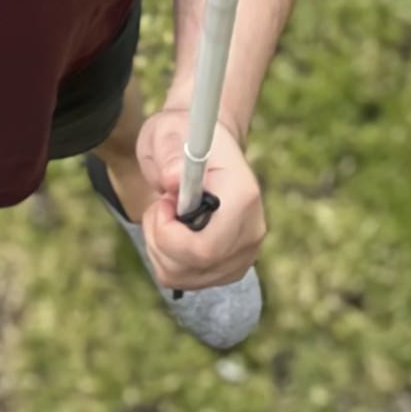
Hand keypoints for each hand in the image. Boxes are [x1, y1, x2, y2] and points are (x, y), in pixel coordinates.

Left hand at [133, 110, 265, 291]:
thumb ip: (170, 153)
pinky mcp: (230, 268)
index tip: (162, 202)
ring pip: (184, 277)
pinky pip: (185, 280)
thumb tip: (171, 180)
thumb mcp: (169, 131)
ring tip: (165, 212)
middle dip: (160, 239)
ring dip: (159, 248)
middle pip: (195, 266)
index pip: (207, 248)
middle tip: (159, 205)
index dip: (170, 235)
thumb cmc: (184, 135)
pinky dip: (166, 259)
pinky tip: (172, 230)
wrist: (204, 147)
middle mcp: (251, 231)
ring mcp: (244, 254)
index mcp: (243, 195)